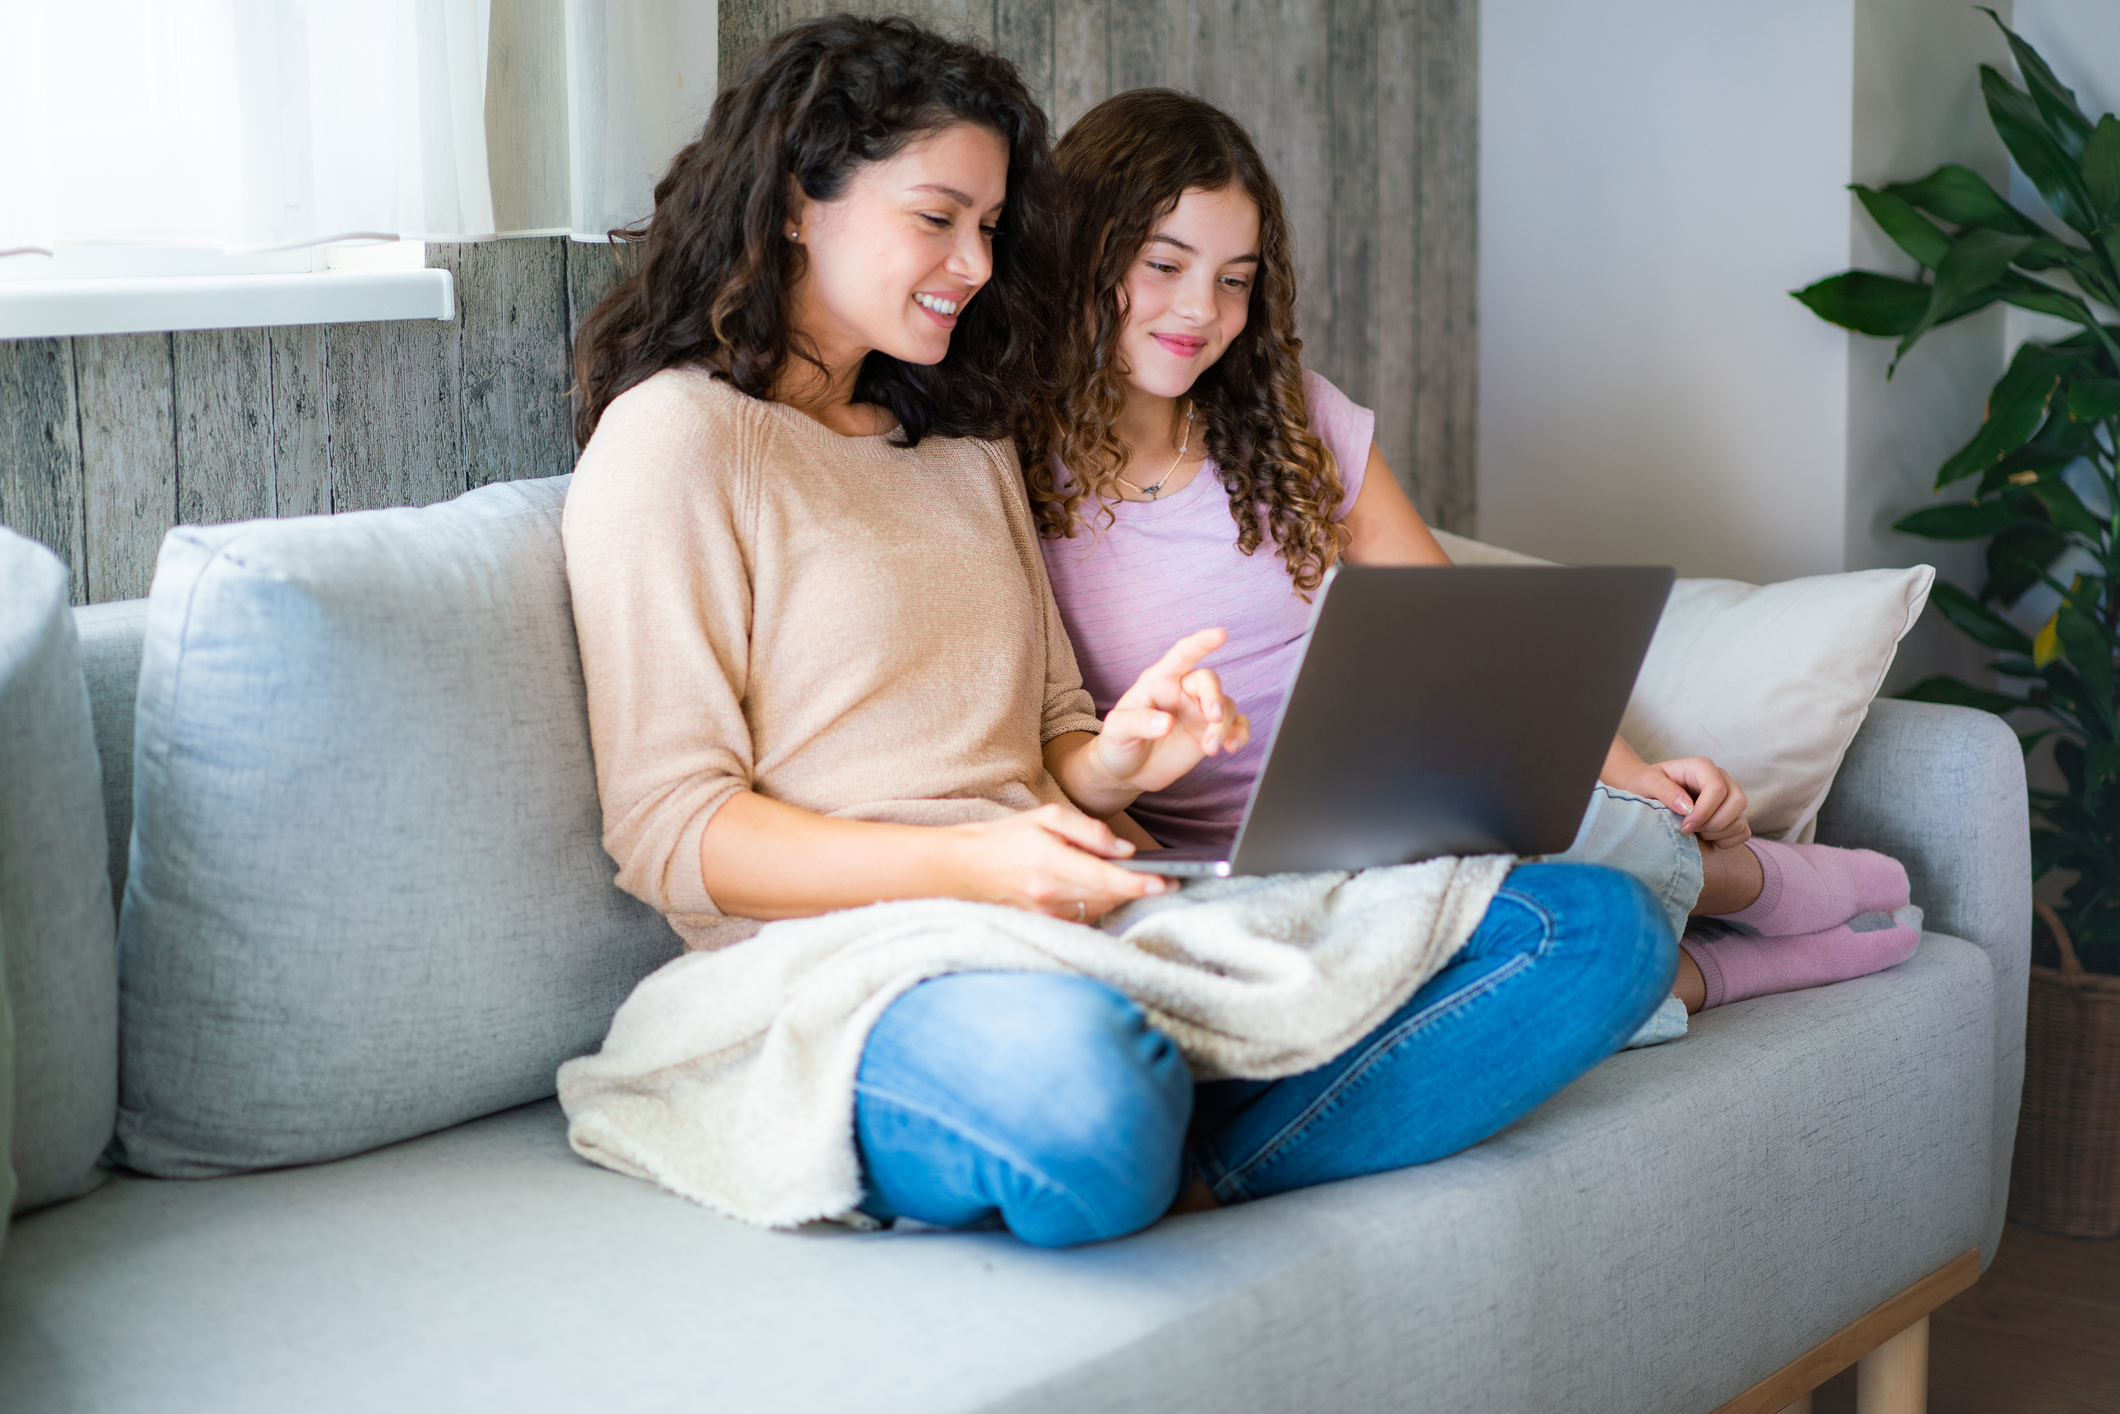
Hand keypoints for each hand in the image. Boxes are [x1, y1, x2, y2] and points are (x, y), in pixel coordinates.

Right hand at [943, 803, 1171, 921]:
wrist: (967, 868)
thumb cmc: (1008, 837)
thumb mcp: (1047, 816)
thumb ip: (1089, 831)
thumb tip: (1125, 850)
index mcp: (1050, 861)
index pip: (1104, 878)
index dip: (1138, 883)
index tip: (1166, 882)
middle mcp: (1049, 894)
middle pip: (1109, 897)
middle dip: (1136, 888)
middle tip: (1161, 876)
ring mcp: (1046, 915)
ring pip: (1100, 909)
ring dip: (1118, 896)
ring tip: (1129, 879)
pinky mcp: (1046, 925)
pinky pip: (1086, 917)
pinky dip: (1100, 904)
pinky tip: (1101, 890)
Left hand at [1094, 628, 1252, 795]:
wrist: (1128, 773)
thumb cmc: (1119, 743)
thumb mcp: (1116, 731)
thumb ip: (1137, 723)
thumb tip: (1166, 723)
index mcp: (1159, 681)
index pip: (1181, 655)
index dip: (1201, 643)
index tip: (1221, 634)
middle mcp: (1182, 691)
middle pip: (1209, 681)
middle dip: (1215, 698)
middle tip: (1214, 719)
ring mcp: (1199, 711)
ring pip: (1226, 706)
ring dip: (1224, 727)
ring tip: (1210, 750)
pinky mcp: (1210, 732)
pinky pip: (1236, 725)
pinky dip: (1240, 733)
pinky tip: (1232, 747)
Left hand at [1622, 756, 1750, 848]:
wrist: (1648, 792)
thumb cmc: (1646, 785)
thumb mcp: (1647, 782)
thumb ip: (1665, 791)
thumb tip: (1688, 807)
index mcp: (1703, 767)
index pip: (1717, 790)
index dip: (1703, 813)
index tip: (1684, 827)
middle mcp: (1722, 778)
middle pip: (1738, 802)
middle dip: (1714, 823)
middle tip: (1690, 829)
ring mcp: (1730, 796)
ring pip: (1741, 819)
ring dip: (1718, 833)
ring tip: (1694, 832)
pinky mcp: (1733, 814)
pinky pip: (1743, 832)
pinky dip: (1727, 840)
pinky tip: (1705, 837)